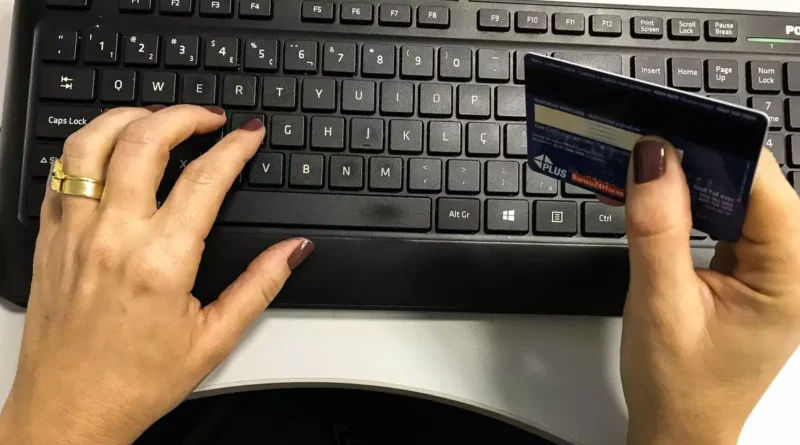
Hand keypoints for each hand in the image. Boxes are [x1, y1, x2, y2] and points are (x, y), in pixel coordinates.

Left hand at [0, 105, 313, 444]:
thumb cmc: (135, 381)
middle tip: (209, 118)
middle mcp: (113, 237)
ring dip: (129, 118)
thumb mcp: (214, 339)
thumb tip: (293, 250)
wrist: (69, 410)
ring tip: (158, 119)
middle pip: (145, 141)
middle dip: (184, 116)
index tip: (249, 134)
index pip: (205, 179)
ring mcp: (75, 233)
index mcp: (161, 262)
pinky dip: (89, 148)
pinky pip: (61, 172)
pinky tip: (113, 152)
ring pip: (92, 144)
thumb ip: (260, 286)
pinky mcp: (50, 239)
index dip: (234, 147)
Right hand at [621, 138, 799, 444]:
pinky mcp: (746, 267)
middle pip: (750, 184)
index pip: (763, 186)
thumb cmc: (679, 385)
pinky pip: (721, 216)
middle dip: (697, 156)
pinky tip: (657, 193)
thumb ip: (657, 228)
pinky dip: (687, 201)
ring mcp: (771, 266)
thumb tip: (654, 157)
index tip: (670, 120)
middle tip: (645, 135)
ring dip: (689, 177)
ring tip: (645, 161)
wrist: (678, 429)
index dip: (718, 146)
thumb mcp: (660, 303)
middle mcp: (791, 265)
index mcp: (789, 276)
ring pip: (734, 196)